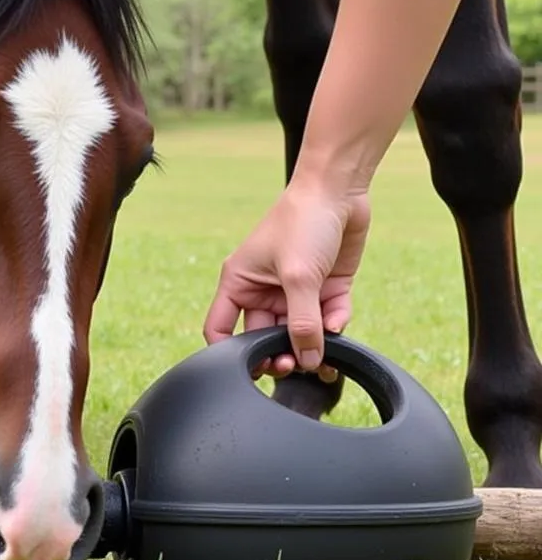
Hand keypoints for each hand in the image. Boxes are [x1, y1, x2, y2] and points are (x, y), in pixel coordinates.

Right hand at [202, 179, 371, 379]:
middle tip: (292, 364)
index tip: (252, 369)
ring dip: (310, 346)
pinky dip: (334, 325)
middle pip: (264, 337)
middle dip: (278, 354)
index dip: (231, 354)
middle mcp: (264, 290)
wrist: (338, 190)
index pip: (221, 329)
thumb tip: (307, 361)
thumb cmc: (303, 222)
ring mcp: (295, 290)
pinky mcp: (324, 287)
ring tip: (322, 359)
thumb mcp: (298, 276)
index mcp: (240, 282)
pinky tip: (338, 322)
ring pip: (299, 333)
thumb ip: (303, 323)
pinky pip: (327, 319)